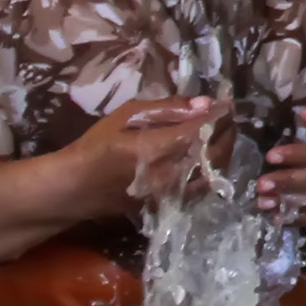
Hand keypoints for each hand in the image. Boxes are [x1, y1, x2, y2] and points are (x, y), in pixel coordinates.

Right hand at [60, 95, 222, 222]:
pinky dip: (214, 169)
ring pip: (216, 172)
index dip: (220, 114)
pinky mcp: (172, 204)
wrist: (77, 188)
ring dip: (225, 151)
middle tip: (227, 116)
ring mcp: (175, 193)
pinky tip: (210, 157)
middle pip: (217, 152)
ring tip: (222, 134)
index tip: (226, 102)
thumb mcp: (126, 116)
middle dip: (228, 131)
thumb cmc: (97, 146)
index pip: (204, 128)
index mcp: (160, 148)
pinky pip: (204, 186)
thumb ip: (166, 109)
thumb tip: (203, 103)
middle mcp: (173, 174)